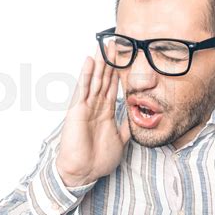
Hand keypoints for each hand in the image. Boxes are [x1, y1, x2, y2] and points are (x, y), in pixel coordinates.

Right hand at [56, 43, 129, 186]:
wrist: (83, 172)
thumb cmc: (98, 159)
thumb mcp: (120, 141)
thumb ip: (127, 127)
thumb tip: (138, 118)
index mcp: (106, 112)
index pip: (114, 87)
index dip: (119, 72)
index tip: (125, 58)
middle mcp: (96, 106)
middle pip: (105, 79)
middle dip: (111, 61)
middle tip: (116, 43)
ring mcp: (86, 107)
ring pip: (95, 80)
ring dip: (100, 62)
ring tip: (104, 45)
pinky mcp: (76, 110)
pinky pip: (82, 89)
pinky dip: (86, 75)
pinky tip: (89, 61)